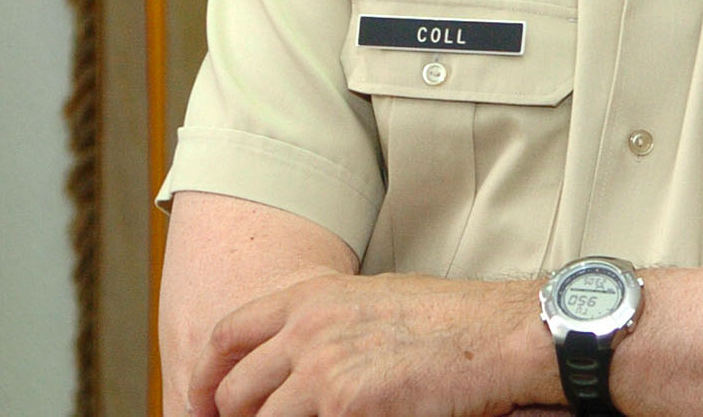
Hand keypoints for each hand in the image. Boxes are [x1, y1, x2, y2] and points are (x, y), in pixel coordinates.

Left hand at [187, 271, 557, 416]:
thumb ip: (324, 326)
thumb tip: (295, 362)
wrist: (496, 336)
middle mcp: (307, 328)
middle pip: (234, 388)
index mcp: (311, 297)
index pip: (228, 335)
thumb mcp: (372, 303)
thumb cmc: (450, 323)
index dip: (207, 376)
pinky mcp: (344, 405)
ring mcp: (321, 368)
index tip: (206, 405)